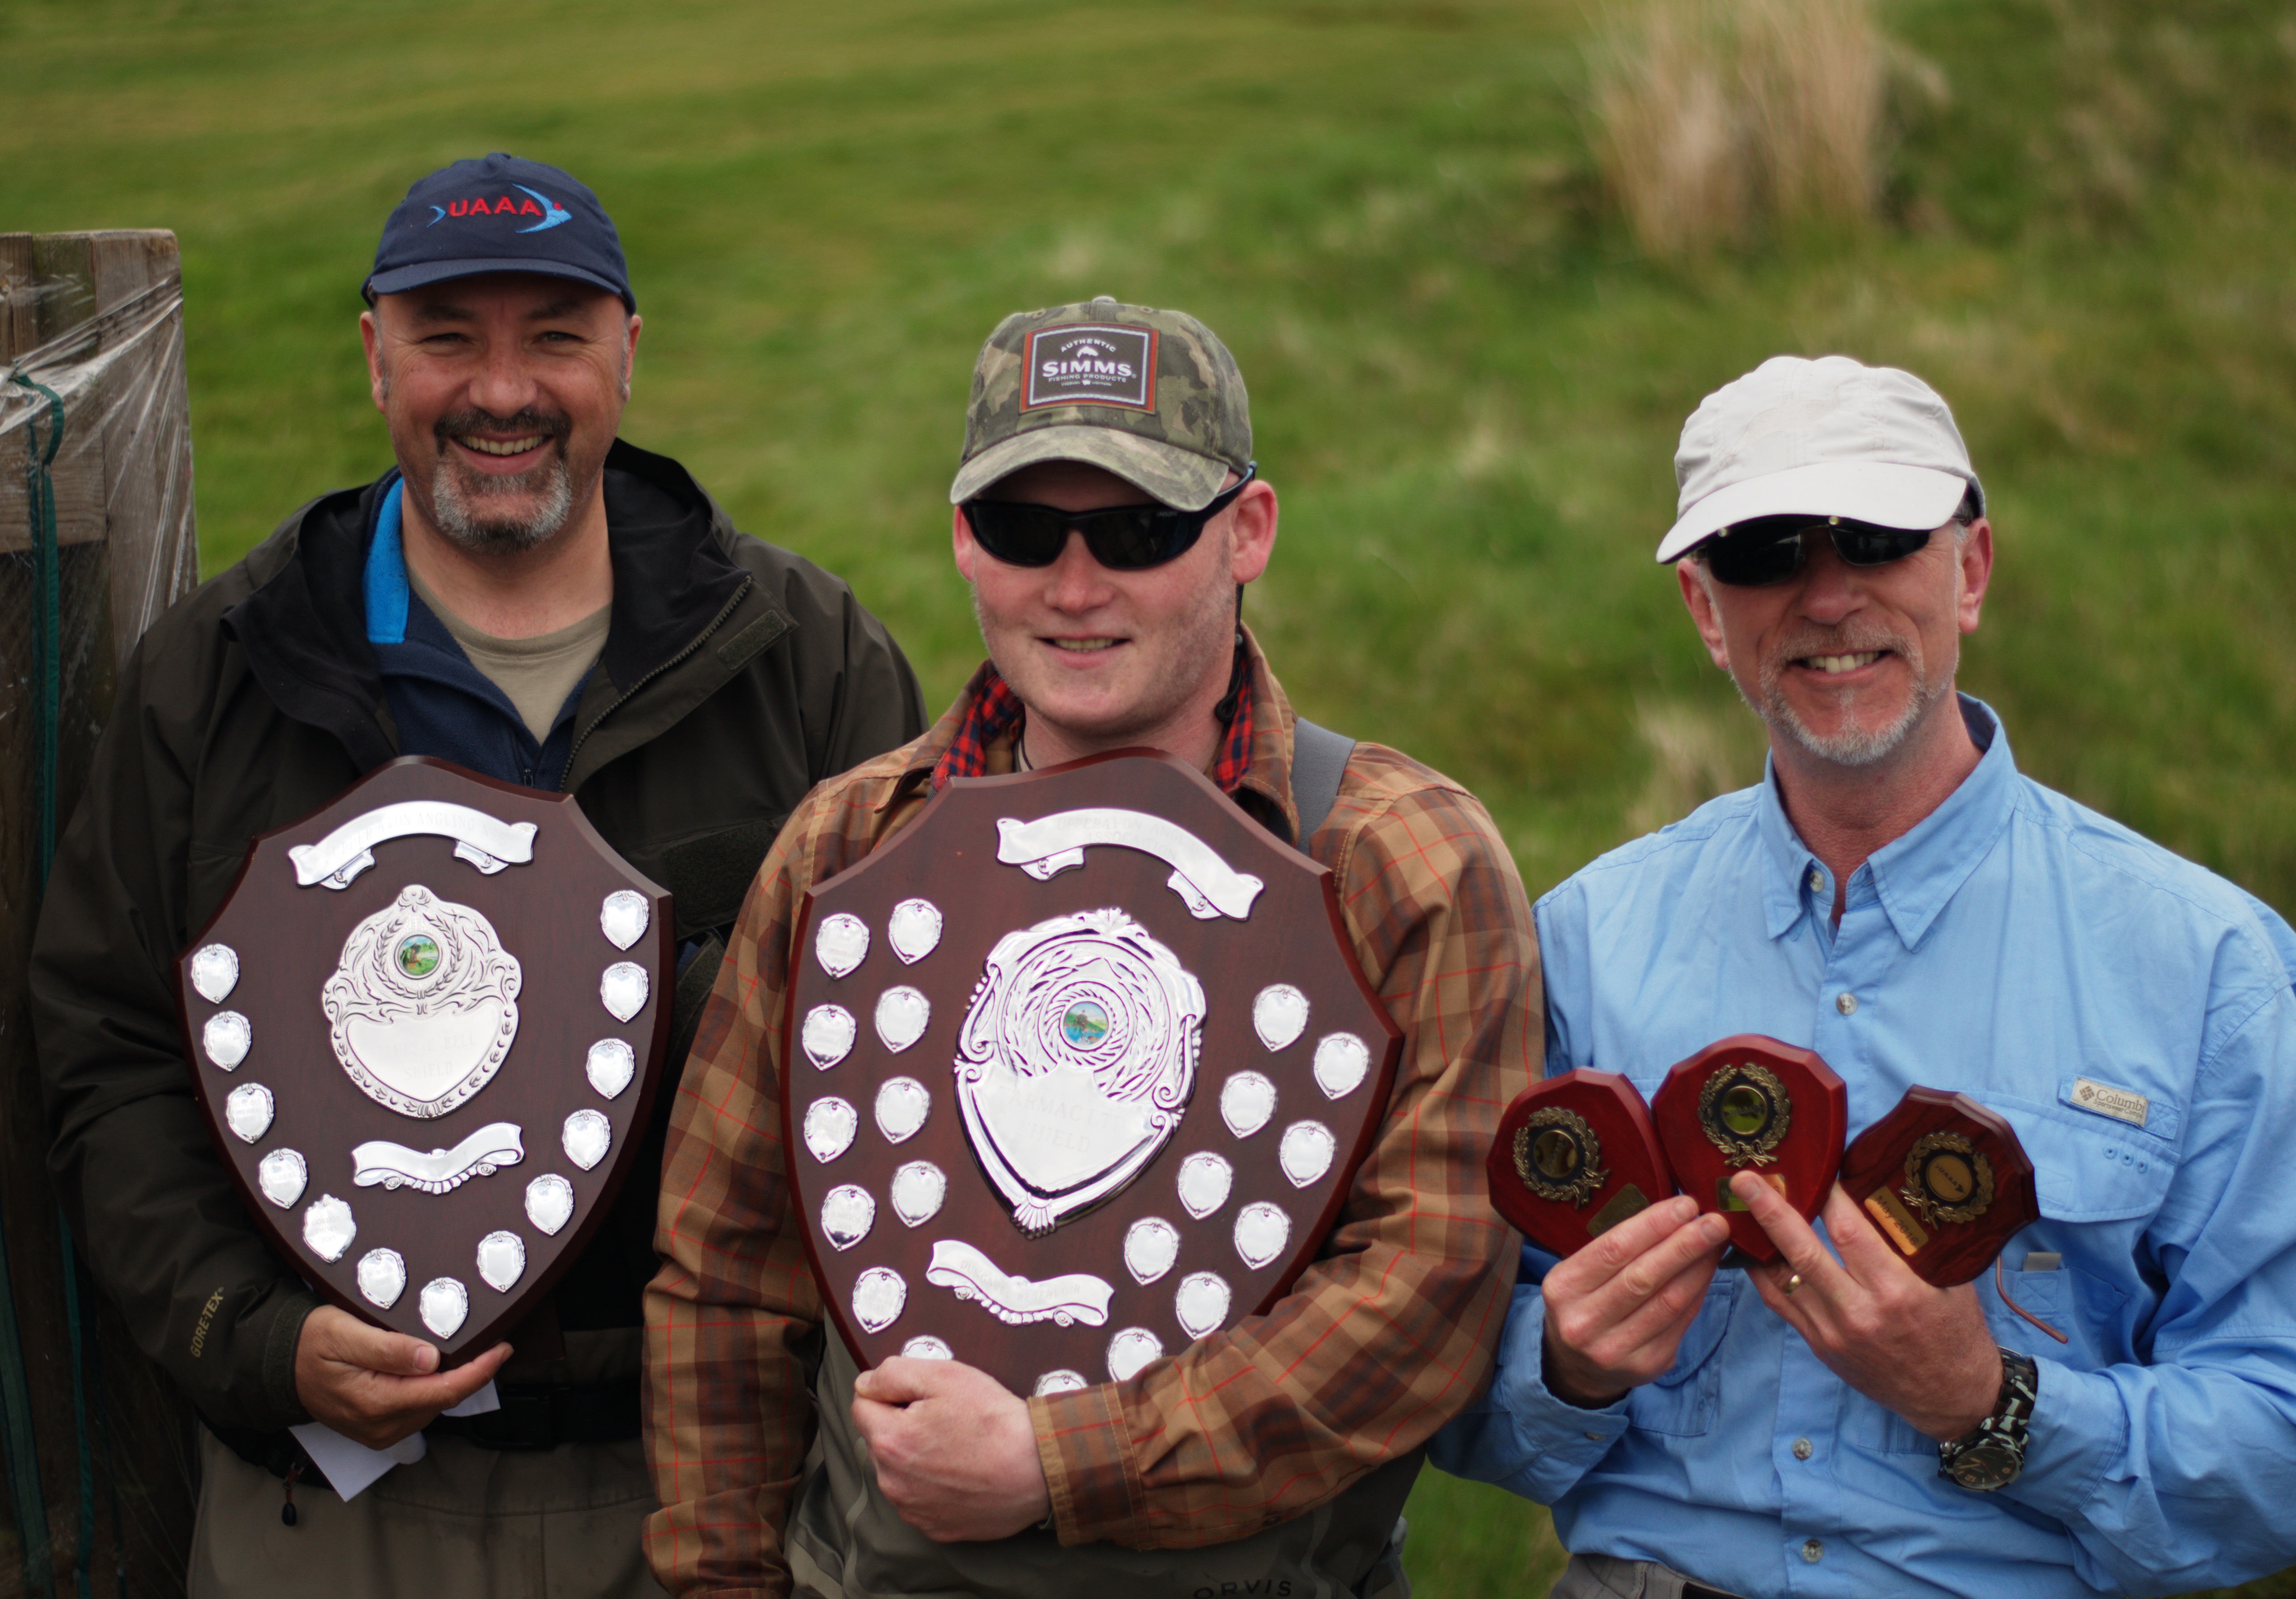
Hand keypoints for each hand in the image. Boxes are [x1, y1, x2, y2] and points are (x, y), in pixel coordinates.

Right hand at [293, 1304, 510, 1448]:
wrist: (280, 1366)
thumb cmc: (310, 1344)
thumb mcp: (344, 1334)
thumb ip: (388, 1349)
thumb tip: (431, 1359)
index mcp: (376, 1403)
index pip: (444, 1391)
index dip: (479, 1370)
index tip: (502, 1348)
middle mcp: (382, 1425)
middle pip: (444, 1399)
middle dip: (473, 1372)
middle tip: (492, 1341)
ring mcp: (381, 1430)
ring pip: (434, 1405)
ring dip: (454, 1380)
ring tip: (470, 1350)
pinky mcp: (380, 1427)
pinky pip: (419, 1408)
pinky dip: (434, 1388)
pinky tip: (439, 1367)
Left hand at [852, 1356, 1050, 1540]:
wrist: (1038, 1469)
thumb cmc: (994, 1421)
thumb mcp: (945, 1375)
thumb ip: (893, 1373)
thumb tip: (864, 1383)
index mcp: (890, 1441)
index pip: (861, 1406)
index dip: (891, 1393)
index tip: (922, 1397)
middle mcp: (893, 1483)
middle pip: (880, 1441)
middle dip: (902, 1426)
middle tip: (945, 1419)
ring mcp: (913, 1510)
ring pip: (898, 1472)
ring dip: (916, 1457)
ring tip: (957, 1446)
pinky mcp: (935, 1529)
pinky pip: (920, 1500)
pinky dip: (933, 1486)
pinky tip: (962, 1472)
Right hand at [1540, 1193, 1731, 1407]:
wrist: (1576, 1365)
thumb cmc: (1584, 1302)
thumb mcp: (1581, 1273)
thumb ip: (1618, 1249)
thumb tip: (1674, 1215)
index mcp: (1563, 1288)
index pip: (1614, 1249)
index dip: (1654, 1225)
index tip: (1686, 1205)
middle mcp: (1584, 1323)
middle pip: (1643, 1277)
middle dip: (1684, 1245)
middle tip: (1715, 1222)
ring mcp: (1614, 1349)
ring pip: (1667, 1301)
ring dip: (1698, 1268)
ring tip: (1718, 1243)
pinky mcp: (1645, 1365)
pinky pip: (1680, 1323)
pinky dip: (1698, 1293)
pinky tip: (1708, 1272)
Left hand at [1735, 1174, 2000, 1439]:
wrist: (1951, 1397)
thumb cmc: (1955, 1332)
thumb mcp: (1949, 1283)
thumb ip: (1914, 1244)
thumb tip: (1880, 1195)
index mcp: (1897, 1290)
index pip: (1849, 1231)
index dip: (1827, 1195)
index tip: (1814, 1167)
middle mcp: (1859, 1312)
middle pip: (1802, 1253)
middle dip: (1770, 1212)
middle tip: (1744, 1179)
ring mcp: (1833, 1333)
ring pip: (1782, 1279)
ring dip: (1758, 1241)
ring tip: (1739, 1206)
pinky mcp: (1819, 1346)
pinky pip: (1781, 1304)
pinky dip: (1763, 1274)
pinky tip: (1753, 1249)